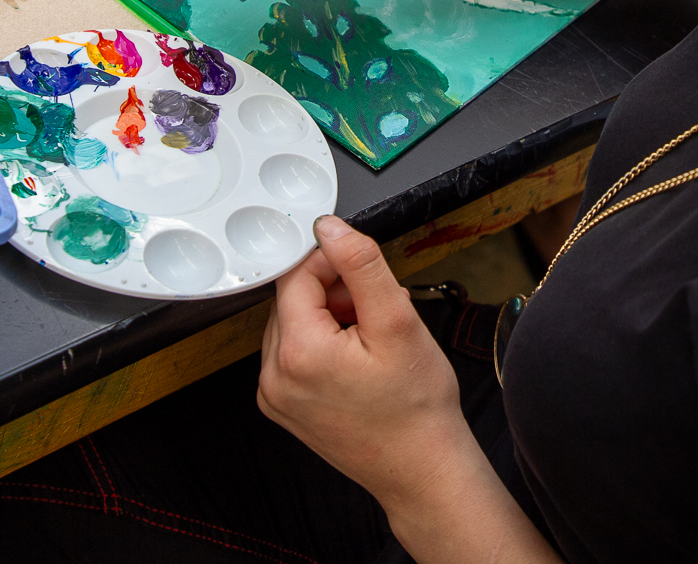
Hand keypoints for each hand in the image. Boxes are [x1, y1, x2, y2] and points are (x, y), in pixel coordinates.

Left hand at [258, 216, 473, 503]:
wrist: (422, 469)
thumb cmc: (417, 406)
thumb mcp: (397, 321)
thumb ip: (360, 265)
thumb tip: (329, 227)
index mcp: (298, 353)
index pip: (296, 276)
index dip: (332, 263)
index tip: (366, 275)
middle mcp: (275, 377)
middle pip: (292, 300)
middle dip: (333, 292)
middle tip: (375, 310)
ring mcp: (276, 397)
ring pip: (293, 325)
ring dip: (328, 317)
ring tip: (370, 337)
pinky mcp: (283, 408)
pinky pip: (293, 355)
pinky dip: (321, 345)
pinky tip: (356, 359)